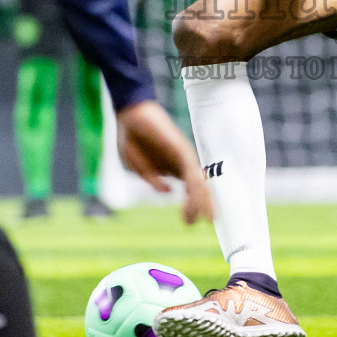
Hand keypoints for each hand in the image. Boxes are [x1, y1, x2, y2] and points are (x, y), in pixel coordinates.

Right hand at [115, 100, 213, 224]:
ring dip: (203, 200)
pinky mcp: (180, 147)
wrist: (129, 114)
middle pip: (197, 187)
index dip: (192, 206)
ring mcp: (182, 155)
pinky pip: (191, 169)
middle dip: (202, 206)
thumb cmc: (133, 138)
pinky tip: (197, 197)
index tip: (189, 222)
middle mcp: (181, 162)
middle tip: (204, 222)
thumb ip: (153, 180)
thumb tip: (169, 192)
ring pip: (198, 181)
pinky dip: (196, 184)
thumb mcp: (139, 166)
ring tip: (207, 216)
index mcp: (172, 168)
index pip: (188, 190)